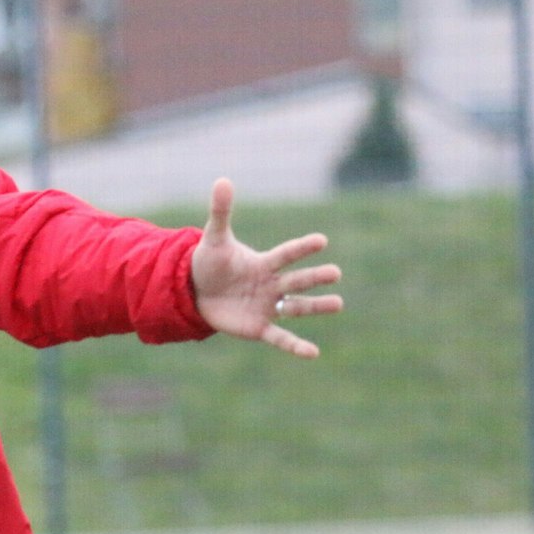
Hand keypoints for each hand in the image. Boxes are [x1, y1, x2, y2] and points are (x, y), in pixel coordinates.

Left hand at [189, 179, 341, 358]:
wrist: (195, 292)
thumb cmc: (210, 263)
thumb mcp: (214, 238)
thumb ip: (221, 212)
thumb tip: (222, 180)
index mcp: (263, 263)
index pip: (285, 254)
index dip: (301, 248)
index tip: (321, 240)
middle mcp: (271, 284)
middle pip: (296, 280)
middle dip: (314, 278)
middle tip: (335, 273)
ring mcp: (268, 307)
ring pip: (296, 307)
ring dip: (316, 306)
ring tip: (338, 304)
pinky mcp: (259, 328)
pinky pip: (280, 338)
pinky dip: (295, 346)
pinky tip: (313, 353)